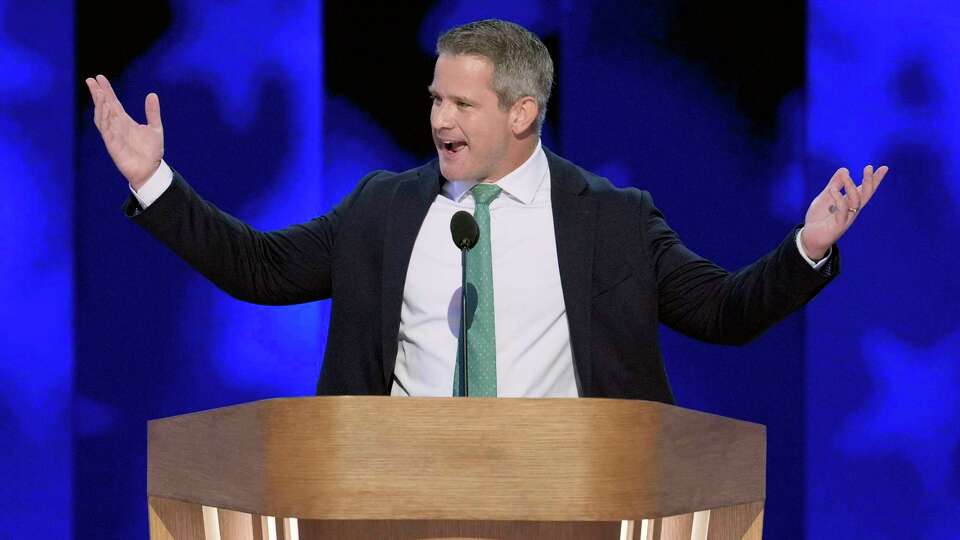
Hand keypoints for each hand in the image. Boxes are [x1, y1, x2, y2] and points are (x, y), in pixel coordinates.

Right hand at [85, 75, 163, 190]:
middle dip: (97, 94)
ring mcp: (113, 135)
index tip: (99, 77)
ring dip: (99, 105)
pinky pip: (107, 132)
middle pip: (104, 107)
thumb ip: (153, 112)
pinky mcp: (113, 146)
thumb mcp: (155, 128)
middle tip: (91, 80)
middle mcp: (116, 126)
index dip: (106, 90)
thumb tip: (152, 94)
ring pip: (102, 118)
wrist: (151, 170)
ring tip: (99, 93)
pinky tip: (105, 110)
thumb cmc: (151, 151)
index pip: (112, 102)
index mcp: (124, 121)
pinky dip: (105, 121)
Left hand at [801, 165, 888, 259]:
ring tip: (846, 175)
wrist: (810, 238)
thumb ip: (835, 184)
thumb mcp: (825, 197)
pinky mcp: (838, 225)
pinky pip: (842, 211)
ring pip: (855, 201)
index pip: (865, 190)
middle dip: (869, 181)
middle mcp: (851, 211)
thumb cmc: (819, 218)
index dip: (875, 180)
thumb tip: (845, 169)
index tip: (884, 167)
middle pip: (865, 195)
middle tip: (869, 167)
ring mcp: (846, 218)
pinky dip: (838, 199)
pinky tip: (832, 189)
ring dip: (851, 186)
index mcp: (850, 203)